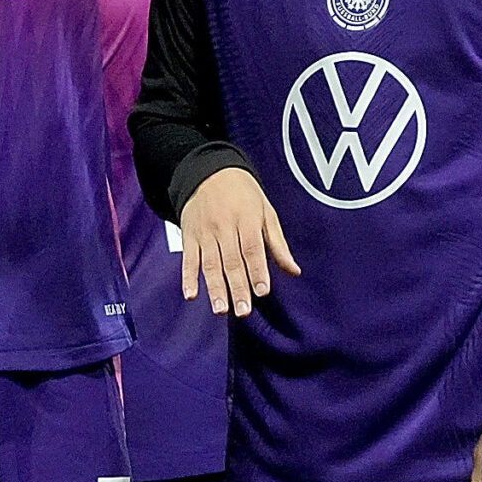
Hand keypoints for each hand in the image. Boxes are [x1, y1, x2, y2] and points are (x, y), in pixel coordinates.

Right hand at [179, 167, 299, 317]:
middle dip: (238, 287)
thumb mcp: (265, 212)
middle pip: (232, 261)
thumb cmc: (243, 194)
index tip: (262, 292)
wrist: (208, 171)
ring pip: (210, 263)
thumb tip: (294, 270)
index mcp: (246, 219)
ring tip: (221, 309)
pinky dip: (188, 277)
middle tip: (243, 310)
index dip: (258, 271)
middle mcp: (224, 226)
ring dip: (215, 288)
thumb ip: (277, 243)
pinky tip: (190, 294)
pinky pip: (188, 259)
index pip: (253, 249)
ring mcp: (205, 232)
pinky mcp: (190, 235)